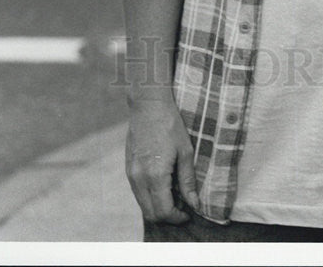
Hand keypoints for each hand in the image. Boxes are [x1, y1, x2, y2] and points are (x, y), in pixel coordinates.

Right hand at [125, 94, 199, 223]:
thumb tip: (194, 203)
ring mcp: (131, 174)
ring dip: (157, 207)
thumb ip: (188, 180)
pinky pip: (138, 193)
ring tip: (175, 195)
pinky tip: (163, 185)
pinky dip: (150, 197)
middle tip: (183, 207)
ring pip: (142, 205)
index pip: (163, 211)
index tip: (188, 213)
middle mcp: (139, 179)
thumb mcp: (185, 151)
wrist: (148, 105)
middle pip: (151, 213)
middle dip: (167, 216)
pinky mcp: (128, 168)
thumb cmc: (170, 125)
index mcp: (155, 175)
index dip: (177, 217)